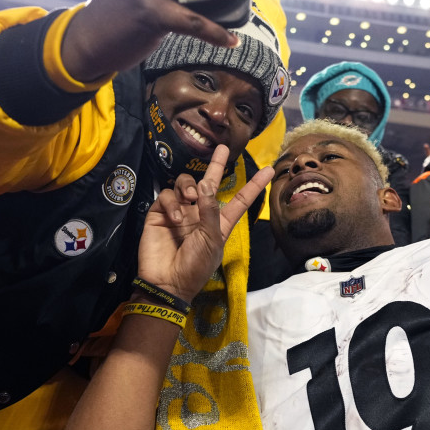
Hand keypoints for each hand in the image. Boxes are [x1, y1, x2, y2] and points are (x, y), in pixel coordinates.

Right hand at [137, 144, 272, 302]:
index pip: (240, 199)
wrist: (167, 282)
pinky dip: (171, 201)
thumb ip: (211, 210)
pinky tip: (175, 215)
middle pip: (209, 183)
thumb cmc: (196, 265)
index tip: (269, 170)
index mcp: (219, 222)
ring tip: (190, 198)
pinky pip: (167, 195)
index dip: (254, 185)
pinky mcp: (159, 213)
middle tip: (221, 147)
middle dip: (216, 165)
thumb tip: (206, 184)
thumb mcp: (212, 239)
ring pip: (185, 183)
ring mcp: (179, 211)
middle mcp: (200, 213)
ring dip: (189, 186)